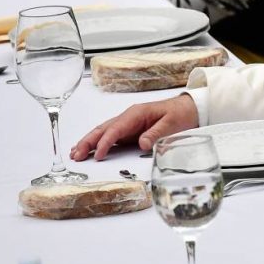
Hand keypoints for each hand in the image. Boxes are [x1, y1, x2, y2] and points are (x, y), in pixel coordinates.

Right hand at [69, 93, 198, 161]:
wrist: (188, 108)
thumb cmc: (180, 114)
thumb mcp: (171, 124)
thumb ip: (156, 133)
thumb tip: (142, 144)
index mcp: (136, 113)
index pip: (116, 128)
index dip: (106, 142)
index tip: (98, 154)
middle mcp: (129, 117)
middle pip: (104, 129)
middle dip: (88, 141)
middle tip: (76, 155)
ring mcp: (128, 124)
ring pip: (104, 132)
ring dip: (89, 142)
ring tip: (75, 154)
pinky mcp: (130, 131)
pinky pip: (110, 137)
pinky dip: (98, 143)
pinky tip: (89, 150)